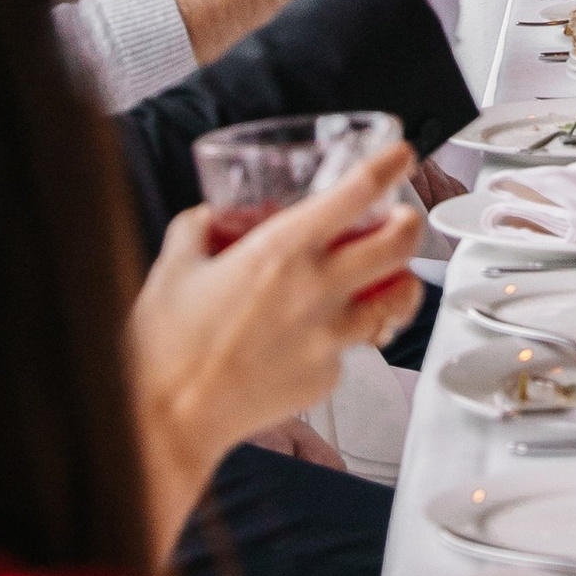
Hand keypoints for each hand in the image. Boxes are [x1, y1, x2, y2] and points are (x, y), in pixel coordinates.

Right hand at [127, 137, 422, 558]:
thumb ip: (197, 229)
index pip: (356, 193)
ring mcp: (328, 339)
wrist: (166, 421)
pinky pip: (349, 349)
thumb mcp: (174, 267)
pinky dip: (342, 337)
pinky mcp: (325, 379)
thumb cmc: (165, 348)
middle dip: (411, 223)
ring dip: (398, 283)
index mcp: (282, 250)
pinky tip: (316, 336)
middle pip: (399, 244)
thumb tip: (210, 217)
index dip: (389, 165)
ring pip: (395, 302)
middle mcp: (316, 290)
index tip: (402, 154)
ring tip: (388, 279)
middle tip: (403, 218)